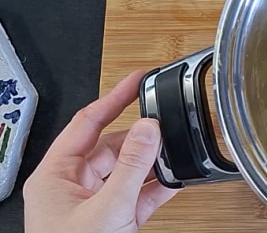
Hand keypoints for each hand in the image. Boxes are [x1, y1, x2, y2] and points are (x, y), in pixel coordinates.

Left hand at [24, 70, 177, 232]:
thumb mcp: (106, 209)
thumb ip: (131, 167)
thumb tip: (150, 128)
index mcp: (56, 176)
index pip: (87, 123)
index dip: (114, 98)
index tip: (139, 80)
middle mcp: (74, 186)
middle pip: (112, 146)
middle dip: (142, 138)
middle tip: (168, 126)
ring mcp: (95, 204)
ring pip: (129, 170)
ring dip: (154, 164)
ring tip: (177, 153)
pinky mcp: (115, 221)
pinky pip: (141, 194)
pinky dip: (159, 186)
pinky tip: (177, 179)